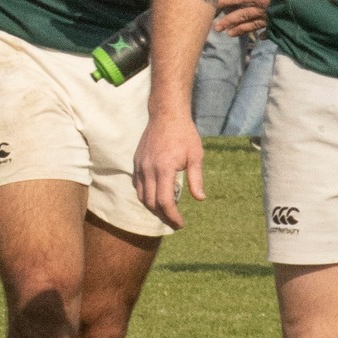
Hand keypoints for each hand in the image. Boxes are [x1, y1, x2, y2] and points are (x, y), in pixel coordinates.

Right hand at [133, 107, 204, 230]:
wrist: (166, 114)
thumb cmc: (184, 134)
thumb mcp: (196, 156)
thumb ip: (196, 179)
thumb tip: (200, 199)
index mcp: (164, 168)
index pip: (165, 201)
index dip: (172, 216)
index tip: (180, 224)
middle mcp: (149, 169)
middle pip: (151, 203)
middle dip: (163, 216)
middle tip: (174, 222)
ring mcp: (140, 165)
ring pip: (141, 196)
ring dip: (153, 208)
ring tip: (166, 212)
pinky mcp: (137, 161)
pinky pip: (138, 185)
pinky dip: (146, 195)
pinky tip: (156, 196)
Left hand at [214, 0, 272, 37]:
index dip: (223, 1)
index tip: (211, 6)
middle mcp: (263, 8)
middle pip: (241, 15)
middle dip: (228, 21)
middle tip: (216, 28)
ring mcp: (272, 18)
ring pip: (253, 24)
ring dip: (241, 29)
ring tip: (230, 35)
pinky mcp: (282, 23)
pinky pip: (271, 30)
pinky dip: (265, 33)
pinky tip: (261, 37)